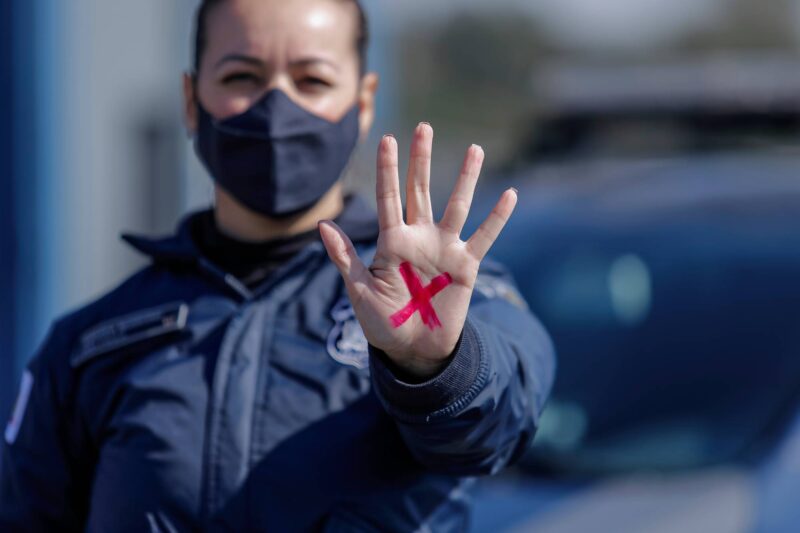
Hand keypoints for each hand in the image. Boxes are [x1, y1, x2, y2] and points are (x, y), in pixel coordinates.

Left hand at [319, 123, 516, 379]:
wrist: (413, 349)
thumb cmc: (382, 322)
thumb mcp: (359, 291)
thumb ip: (346, 257)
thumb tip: (322, 225)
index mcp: (391, 242)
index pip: (388, 198)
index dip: (387, 169)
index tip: (387, 139)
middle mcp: (419, 238)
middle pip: (420, 191)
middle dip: (420, 161)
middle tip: (423, 127)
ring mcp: (444, 249)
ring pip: (457, 206)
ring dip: (466, 178)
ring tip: (474, 149)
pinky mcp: (466, 266)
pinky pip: (484, 237)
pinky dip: (497, 218)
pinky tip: (510, 195)